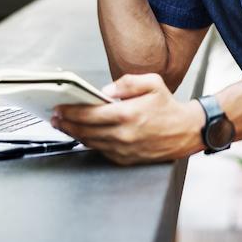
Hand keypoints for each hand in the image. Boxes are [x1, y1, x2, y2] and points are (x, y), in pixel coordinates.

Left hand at [51, 73, 204, 164]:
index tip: (60, 108)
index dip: (70, 112)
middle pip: (85, 131)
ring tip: (65, 126)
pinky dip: (90, 143)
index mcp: (128, 114)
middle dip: (66, 124)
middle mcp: (124, 135)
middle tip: (55, 118)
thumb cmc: (169, 107)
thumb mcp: (152, 83)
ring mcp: (124, 150)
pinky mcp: (127, 159)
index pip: (89, 114)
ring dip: (74, 134)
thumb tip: (104, 92)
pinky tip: (84, 135)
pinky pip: (102, 151)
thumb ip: (126, 83)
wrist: (186, 131)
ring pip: (91, 143)